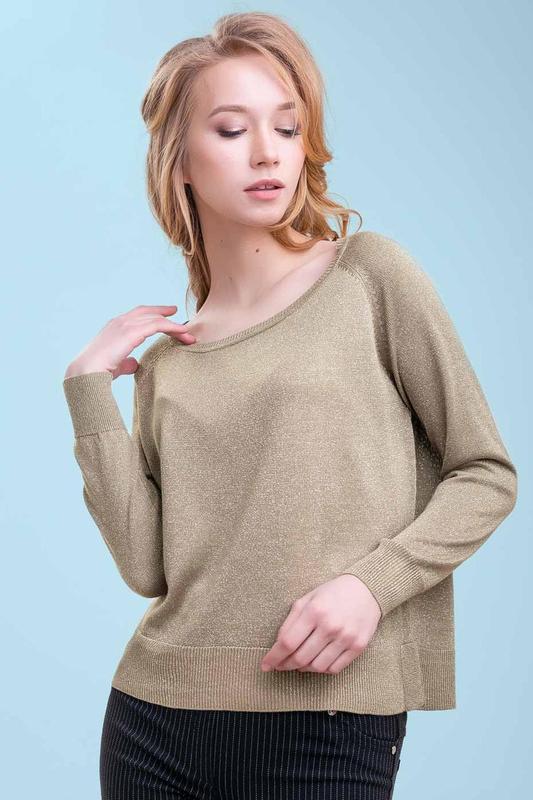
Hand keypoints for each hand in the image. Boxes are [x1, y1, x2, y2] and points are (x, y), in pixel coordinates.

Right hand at [64, 304, 195, 378]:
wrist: (87, 371)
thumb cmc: (98, 371)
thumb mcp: (116, 364)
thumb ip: (126, 362)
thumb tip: (135, 364)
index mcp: (114, 327)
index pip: (135, 315)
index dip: (150, 314)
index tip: (163, 315)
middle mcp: (120, 321)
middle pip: (146, 312)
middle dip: (162, 311)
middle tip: (175, 310)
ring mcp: (126, 325)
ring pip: (156, 319)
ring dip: (174, 325)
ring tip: (187, 332)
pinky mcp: (132, 332)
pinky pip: (158, 325)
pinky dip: (172, 328)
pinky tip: (183, 333)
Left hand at [260, 574, 381, 674]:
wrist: (367, 589)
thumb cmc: (332, 593)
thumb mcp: (307, 599)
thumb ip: (291, 621)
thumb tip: (278, 646)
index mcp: (314, 611)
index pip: (288, 642)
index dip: (274, 657)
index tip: (265, 665)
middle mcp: (330, 626)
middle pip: (301, 658)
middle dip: (286, 665)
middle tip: (280, 665)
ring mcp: (346, 638)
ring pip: (317, 667)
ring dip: (303, 669)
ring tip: (299, 662)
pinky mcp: (358, 647)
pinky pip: (334, 669)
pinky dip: (321, 670)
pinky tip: (316, 662)